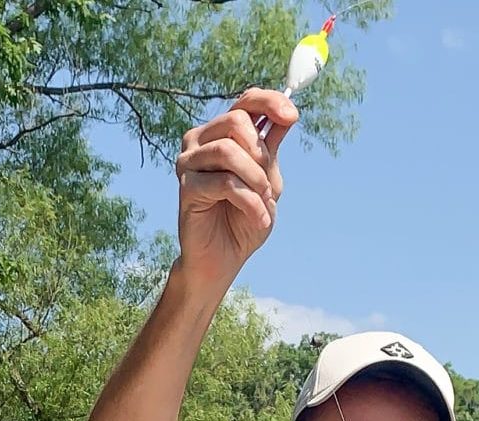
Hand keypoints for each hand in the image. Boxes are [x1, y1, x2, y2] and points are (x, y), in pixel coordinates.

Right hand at [175, 88, 297, 288]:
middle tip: (269, 184)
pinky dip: (248, 201)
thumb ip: (271, 149)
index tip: (293, 116)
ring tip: (265, 202)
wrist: (224, 260)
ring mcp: (189, 163)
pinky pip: (224, 183)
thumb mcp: (268, 180)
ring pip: (228, 151)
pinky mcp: (185, 188)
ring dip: (255, 179)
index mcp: (222, 134)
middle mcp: (200, 141)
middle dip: (261, 153)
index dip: (270, 102)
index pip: (244, 101)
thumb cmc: (244, 221)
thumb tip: (288, 112)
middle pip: (235, 121)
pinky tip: (258, 218)